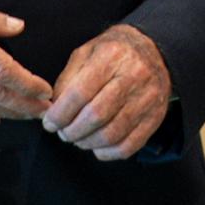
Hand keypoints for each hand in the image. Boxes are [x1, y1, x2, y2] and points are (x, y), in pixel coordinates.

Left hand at [41, 24, 170, 160]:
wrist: (154, 51)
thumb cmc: (114, 53)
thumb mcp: (86, 52)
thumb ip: (67, 79)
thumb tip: (53, 109)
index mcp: (111, 56)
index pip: (80, 93)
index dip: (60, 114)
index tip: (49, 123)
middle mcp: (133, 76)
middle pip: (96, 116)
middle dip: (72, 131)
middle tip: (63, 133)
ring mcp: (147, 98)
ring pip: (112, 134)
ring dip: (88, 143)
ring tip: (78, 139)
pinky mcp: (155, 117)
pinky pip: (129, 145)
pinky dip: (108, 153)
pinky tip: (97, 147)